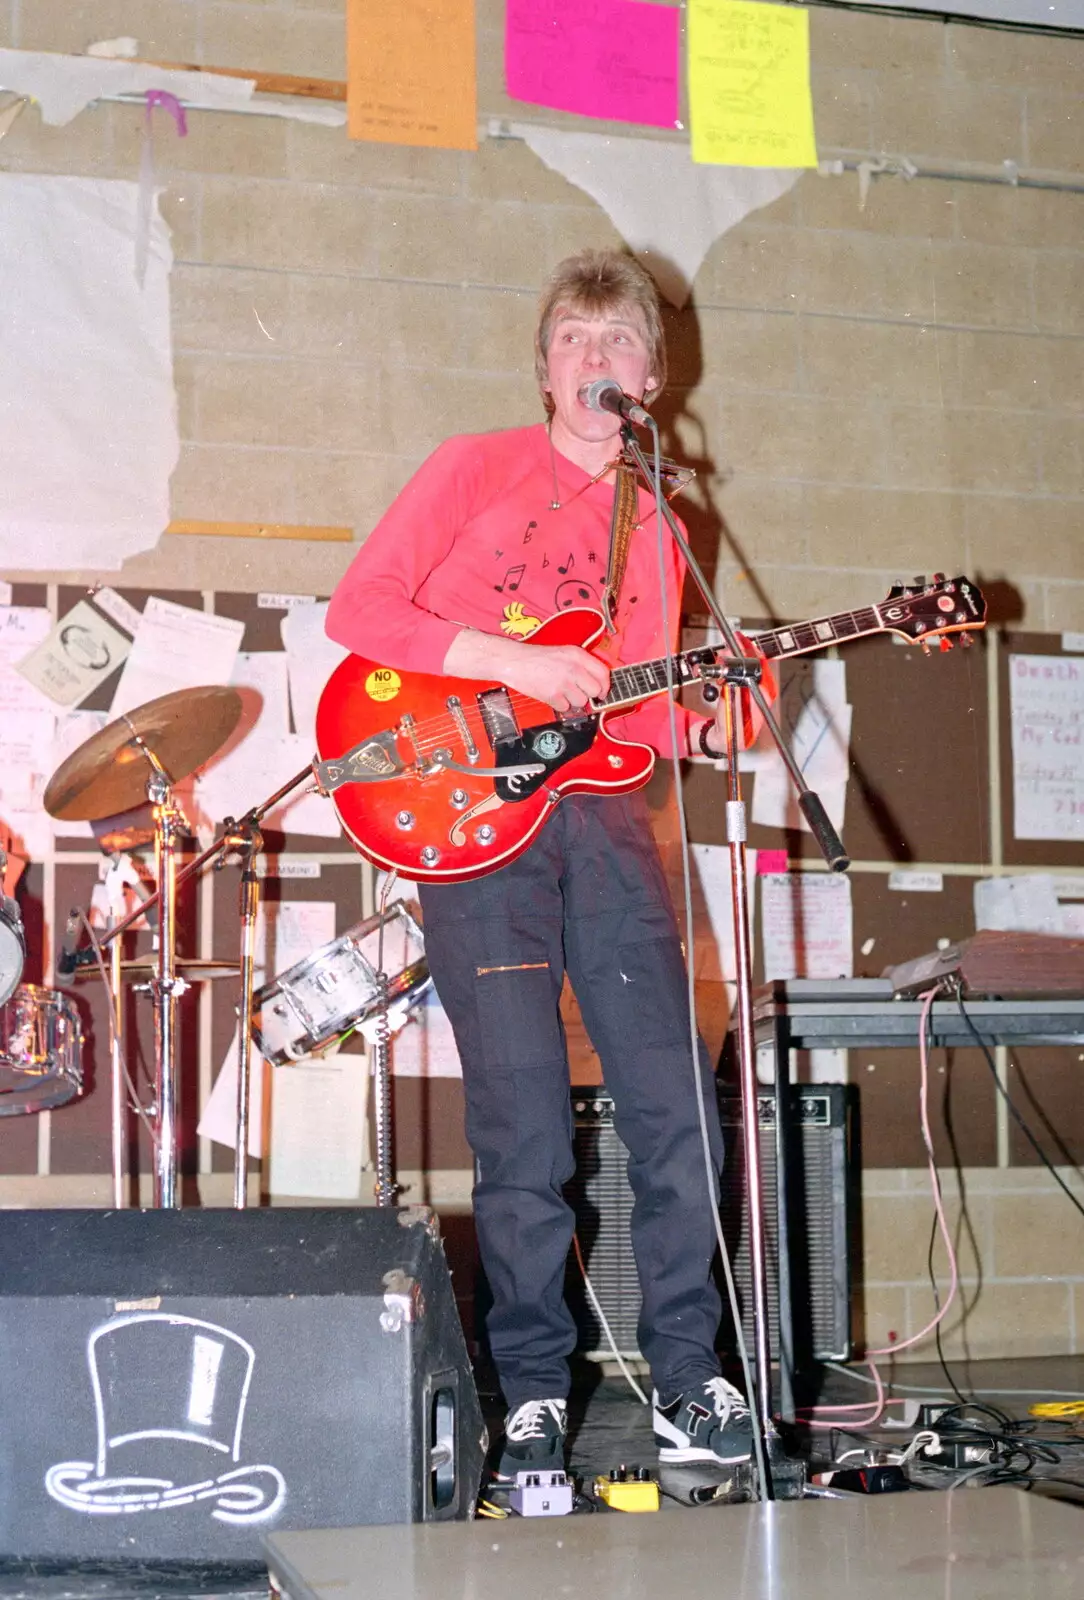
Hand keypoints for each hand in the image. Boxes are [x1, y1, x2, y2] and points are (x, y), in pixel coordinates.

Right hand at [444, 630, 608, 713]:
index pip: (603, 673)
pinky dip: (560, 705)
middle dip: (590, 695)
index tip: (601, 692)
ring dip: (574, 701)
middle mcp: (573, 668)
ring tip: (562, 692)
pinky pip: (566, 708)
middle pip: (595, 690)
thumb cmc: (536, 657)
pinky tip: (553, 696)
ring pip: (582, 702)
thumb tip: (596, 682)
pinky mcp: (553, 695)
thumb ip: (581, 664)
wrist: (514, 661)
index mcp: (577, 655)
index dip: (604, 685)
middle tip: (580, 694)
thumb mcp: (563, 652)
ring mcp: (563, 682)